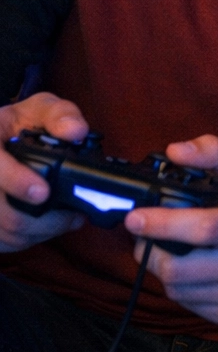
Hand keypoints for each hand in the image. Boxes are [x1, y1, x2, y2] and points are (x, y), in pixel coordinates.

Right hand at [0, 93, 87, 251]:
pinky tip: (50, 226)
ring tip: (70, 219)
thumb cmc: (23, 124)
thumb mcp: (40, 109)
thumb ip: (60, 115)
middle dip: (42, 220)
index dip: (16, 182)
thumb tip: (77, 132)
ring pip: (5, 232)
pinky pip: (4, 242)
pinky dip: (30, 239)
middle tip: (75, 215)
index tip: (43, 193)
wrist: (2, 137)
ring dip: (41, 232)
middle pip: (3, 213)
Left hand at [124, 135, 217, 326]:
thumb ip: (215, 152)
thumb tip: (175, 151)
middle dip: (150, 252)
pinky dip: (181, 287)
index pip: (203, 229)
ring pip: (178, 290)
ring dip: (162, 269)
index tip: (135, 218)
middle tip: (144, 236)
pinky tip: (191, 269)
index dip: (163, 224)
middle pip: (180, 269)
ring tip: (168, 250)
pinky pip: (189, 306)